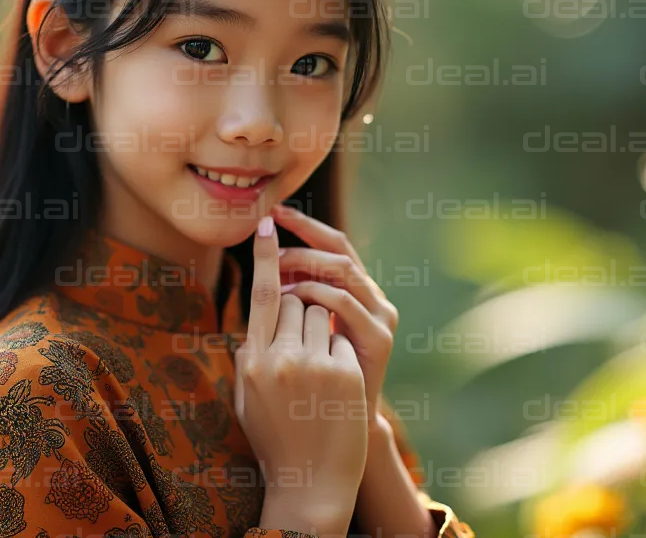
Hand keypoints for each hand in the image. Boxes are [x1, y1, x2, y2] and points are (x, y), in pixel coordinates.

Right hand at [235, 215, 367, 535]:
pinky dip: (339, 351)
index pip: (259, 293)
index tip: (268, 222)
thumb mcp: (248, 393)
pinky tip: (333, 386)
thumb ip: (252, 350)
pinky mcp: (343, 374)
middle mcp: (279, 359)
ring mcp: (313, 366)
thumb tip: (263, 307)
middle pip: (297, 300)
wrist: (309, 481)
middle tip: (302, 339)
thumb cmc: (275, 436)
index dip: (265, 255)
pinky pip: (341, 337)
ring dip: (323, 327)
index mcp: (250, 360)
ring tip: (317, 368)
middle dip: (302, 308)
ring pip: (323, 313)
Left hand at [270, 202, 397, 427]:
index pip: (330, 245)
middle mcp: (371, 297)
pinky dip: (316, 295)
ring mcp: (379, 316)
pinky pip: (344, 303)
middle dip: (302, 238)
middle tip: (269, 239)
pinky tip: (291, 301)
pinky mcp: (379, 338)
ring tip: (276, 276)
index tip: (272, 213)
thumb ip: (290, 308)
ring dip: (305, 265)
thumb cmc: (312, 385)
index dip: (303, 226)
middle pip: (338, 249)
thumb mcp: (298, 336)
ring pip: (342, 270)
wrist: (341, 433)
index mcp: (353, 292)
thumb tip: (266, 274)